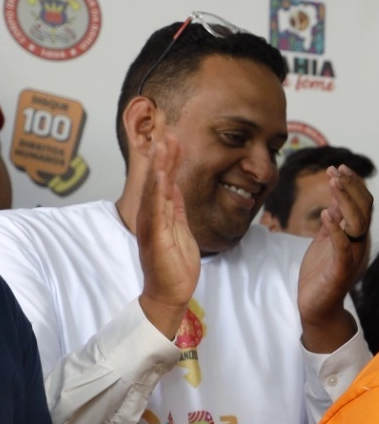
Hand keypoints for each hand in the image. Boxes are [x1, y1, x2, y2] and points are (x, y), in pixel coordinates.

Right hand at [136, 137, 198, 338]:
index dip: (169, 160)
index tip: (175, 138)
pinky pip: (156, 210)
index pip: (165, 182)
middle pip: (158, 180)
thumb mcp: (181, 230)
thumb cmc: (175, 266)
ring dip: (160, 166)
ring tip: (164, 144)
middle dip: (163, 155)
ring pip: (155, 190)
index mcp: (160, 214)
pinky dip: (158, 191)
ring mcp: (151, 226)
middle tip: (168, 130)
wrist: (170, 293)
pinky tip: (161, 175)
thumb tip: (175, 187)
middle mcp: (152, 216)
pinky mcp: (154, 237)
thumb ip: (176, 208)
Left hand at [297, 165, 371, 348]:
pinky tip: (326, 215)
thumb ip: (335, 221)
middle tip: (335, 170)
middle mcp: (360, 244)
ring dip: (345, 201)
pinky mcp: (340, 270)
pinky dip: (336, 230)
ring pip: (357, 223)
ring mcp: (353, 257)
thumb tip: (337, 198)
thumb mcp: (327, 241)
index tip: (339, 167)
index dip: (353, 184)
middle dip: (350, 187)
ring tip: (332, 183)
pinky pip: (343, 247)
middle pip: (363, 209)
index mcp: (357, 236)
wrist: (318, 308)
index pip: (363, 204)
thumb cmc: (321, 274)